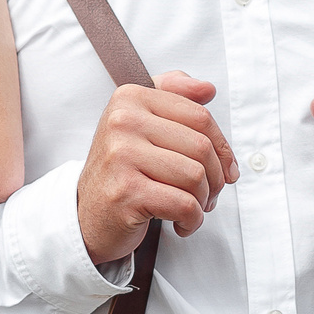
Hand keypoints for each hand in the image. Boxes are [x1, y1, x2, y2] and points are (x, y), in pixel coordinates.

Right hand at [77, 72, 239, 265]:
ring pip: (196, 176)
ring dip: (203, 200)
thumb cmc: (122, 170)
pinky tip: (181, 224)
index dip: (222, 147)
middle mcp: (122, 122)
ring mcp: (121, 156)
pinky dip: (192, 221)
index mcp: (130, 98)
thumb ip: (173, 96)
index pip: (199, 116)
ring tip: (193, 208)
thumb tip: (207, 89)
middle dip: (216, 178)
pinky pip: (184, 205)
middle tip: (207, 194)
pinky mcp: (126, 192)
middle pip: (201, 147)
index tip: (225, 168)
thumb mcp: (141, 123)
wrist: (88, 215)